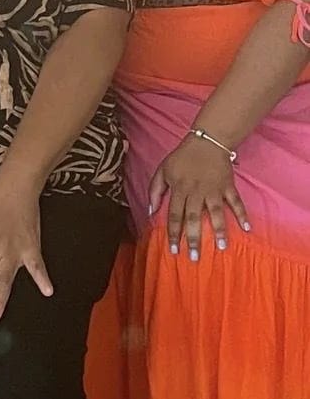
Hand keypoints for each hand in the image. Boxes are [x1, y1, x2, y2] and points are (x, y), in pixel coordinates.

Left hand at [149, 135, 249, 260]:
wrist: (206, 141)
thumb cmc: (181, 158)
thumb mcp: (162, 170)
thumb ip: (155, 190)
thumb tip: (150, 212)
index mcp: (179, 189)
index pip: (174, 215)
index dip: (173, 233)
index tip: (174, 250)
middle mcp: (196, 192)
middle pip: (194, 218)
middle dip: (194, 238)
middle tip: (194, 258)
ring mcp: (214, 189)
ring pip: (216, 212)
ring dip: (219, 230)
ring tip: (222, 247)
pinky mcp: (227, 186)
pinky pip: (236, 201)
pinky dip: (242, 214)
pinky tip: (247, 228)